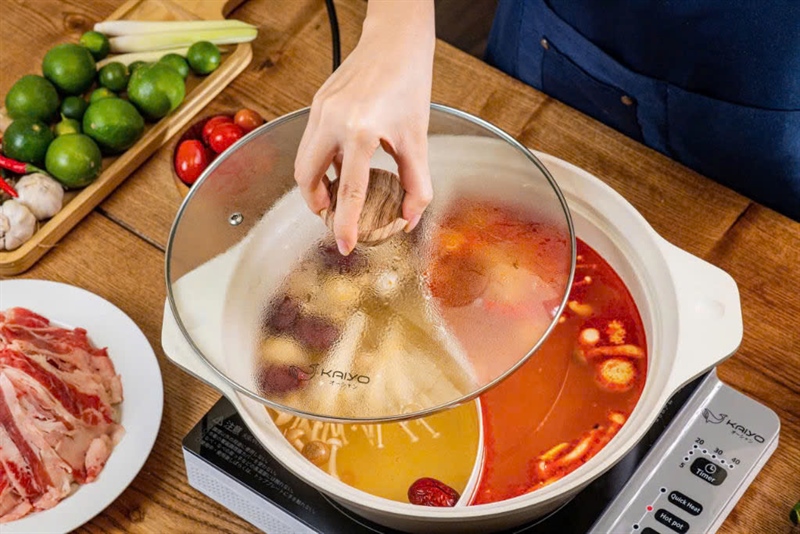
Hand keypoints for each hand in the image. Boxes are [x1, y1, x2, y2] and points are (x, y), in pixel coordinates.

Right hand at [294, 0, 434, 254]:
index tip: (344, 245)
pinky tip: (341, 163)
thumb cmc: (409, 83)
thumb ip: (416, 183)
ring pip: (303, 160)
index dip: (344, 223)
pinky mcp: (317, 103)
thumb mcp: (418, 138)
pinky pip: (310, 142)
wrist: (395, 40)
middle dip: (317, 204)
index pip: (348, 190)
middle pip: (306, 178)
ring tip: (337, 193)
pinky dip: (320, 160)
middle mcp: (333, 121)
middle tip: (334, 216)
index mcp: (361, 131)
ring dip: (315, 183)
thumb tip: (408, 218)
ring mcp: (320, 110)